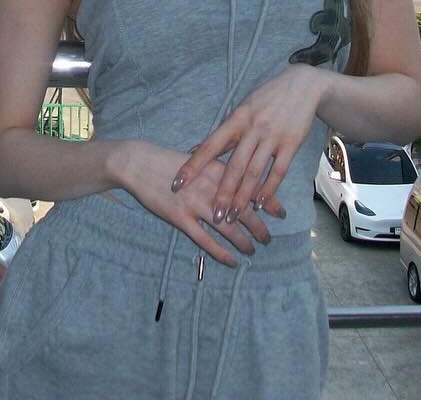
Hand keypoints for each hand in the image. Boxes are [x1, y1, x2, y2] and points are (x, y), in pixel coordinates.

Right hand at [114, 140, 271, 266]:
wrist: (139, 162)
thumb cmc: (169, 161)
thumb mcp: (199, 159)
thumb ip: (219, 170)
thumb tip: (241, 180)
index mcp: (218, 170)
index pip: (250, 188)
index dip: (268, 202)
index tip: (281, 213)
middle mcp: (211, 188)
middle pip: (244, 211)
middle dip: (259, 227)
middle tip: (268, 238)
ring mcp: (195, 204)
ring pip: (228, 228)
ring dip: (243, 242)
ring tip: (252, 250)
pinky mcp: (180, 218)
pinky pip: (205, 240)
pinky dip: (220, 252)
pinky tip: (231, 261)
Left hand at [172, 64, 332, 230]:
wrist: (301, 85)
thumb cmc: (266, 99)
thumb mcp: (242, 108)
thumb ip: (223, 132)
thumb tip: (195, 149)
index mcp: (236, 119)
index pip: (210, 146)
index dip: (193, 165)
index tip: (178, 183)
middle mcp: (252, 128)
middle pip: (233, 165)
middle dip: (222, 193)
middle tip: (213, 215)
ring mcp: (272, 136)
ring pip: (254, 171)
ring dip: (243, 197)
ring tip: (233, 216)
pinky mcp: (291, 144)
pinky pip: (278, 170)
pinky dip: (268, 189)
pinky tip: (259, 203)